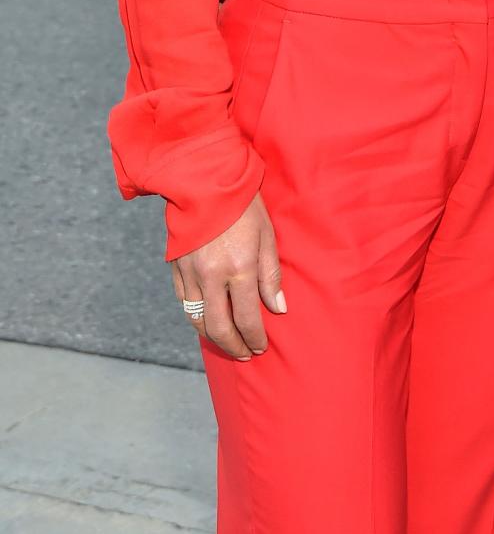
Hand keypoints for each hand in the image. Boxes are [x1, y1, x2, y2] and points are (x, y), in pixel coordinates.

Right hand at [170, 193, 284, 360]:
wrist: (205, 179)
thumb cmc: (244, 204)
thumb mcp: (267, 235)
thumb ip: (271, 275)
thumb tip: (277, 309)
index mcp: (239, 267)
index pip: (246, 318)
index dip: (254, 337)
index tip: (261, 347)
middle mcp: (211, 275)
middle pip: (219, 328)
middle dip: (233, 346)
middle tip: (245, 354)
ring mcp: (189, 273)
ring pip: (197, 320)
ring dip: (213, 337)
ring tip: (228, 343)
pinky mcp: (175, 267)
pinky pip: (184, 303)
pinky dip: (196, 317)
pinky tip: (208, 321)